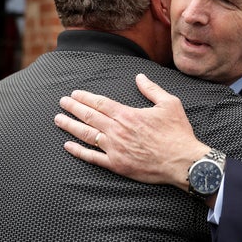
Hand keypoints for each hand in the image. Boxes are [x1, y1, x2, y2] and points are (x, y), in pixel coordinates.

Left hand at [54, 73, 209, 189]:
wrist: (183, 162)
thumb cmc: (178, 133)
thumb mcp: (169, 104)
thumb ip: (152, 89)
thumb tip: (140, 77)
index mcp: (128, 115)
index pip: (100, 103)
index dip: (85, 97)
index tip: (74, 94)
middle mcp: (117, 131)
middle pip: (89, 116)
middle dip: (73, 108)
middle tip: (62, 102)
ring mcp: (114, 149)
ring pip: (86, 135)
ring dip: (70, 126)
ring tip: (58, 120)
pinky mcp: (117, 165)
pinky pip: (92, 158)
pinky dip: (78, 151)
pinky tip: (68, 146)